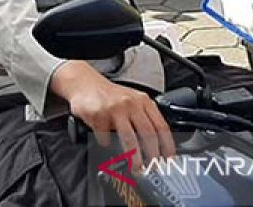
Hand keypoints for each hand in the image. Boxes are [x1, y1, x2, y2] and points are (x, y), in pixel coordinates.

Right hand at [53, 61, 174, 167]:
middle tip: (153, 168)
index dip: (167, 145)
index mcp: (143, 101)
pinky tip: (106, 142)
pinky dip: (107, 144)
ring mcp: (115, 108)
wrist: (84, 83)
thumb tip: (157, 146)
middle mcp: (131, 103)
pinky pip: (106, 137)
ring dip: (134, 157)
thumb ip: (144, 118)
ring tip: (136, 167)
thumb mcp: (132, 101)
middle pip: (148, 133)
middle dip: (152, 154)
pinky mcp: (99, 114)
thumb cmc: (110, 96)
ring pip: (130, 138)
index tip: (168, 159)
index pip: (161, 126)